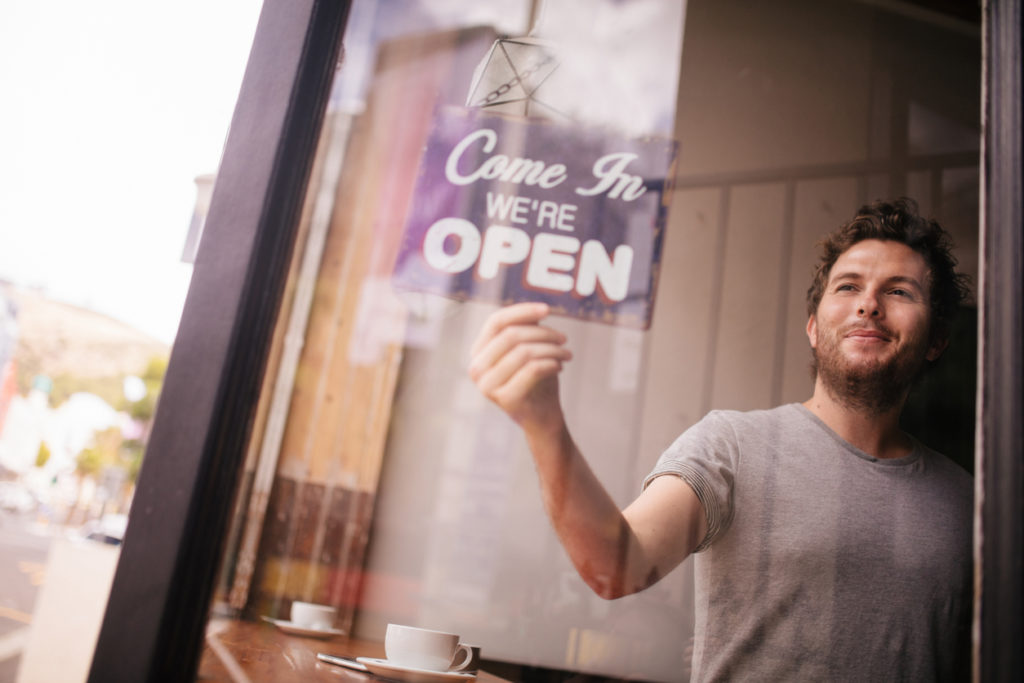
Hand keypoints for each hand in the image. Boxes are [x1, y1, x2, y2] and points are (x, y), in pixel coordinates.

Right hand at [469, 302, 571, 429]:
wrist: (542, 417)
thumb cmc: (536, 378)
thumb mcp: (530, 348)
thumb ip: (527, 328)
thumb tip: (537, 311)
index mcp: (478, 352)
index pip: (496, 321)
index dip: (522, 311)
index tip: (547, 309)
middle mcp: (476, 368)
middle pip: (511, 335)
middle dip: (543, 333)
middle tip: (563, 338)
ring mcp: (487, 385)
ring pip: (524, 352)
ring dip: (551, 349)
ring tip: (566, 354)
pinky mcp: (505, 398)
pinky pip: (533, 369)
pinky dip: (551, 363)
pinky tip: (560, 366)